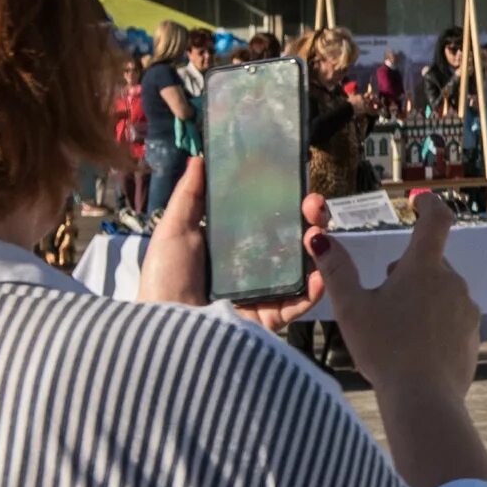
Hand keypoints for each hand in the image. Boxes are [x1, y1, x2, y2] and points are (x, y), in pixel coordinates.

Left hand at [136, 161, 327, 333]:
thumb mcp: (173, 231)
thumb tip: (199, 157)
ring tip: (317, 233)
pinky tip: (322, 270)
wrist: (166, 330)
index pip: (268, 219)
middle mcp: (253, 268)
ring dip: (317, 247)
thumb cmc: (165, 279)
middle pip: (293, 239)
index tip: (297, 183)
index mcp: (232, 246)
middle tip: (314, 203)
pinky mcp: (273, 317)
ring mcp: (266, 293)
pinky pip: (302, 301)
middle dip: (310, 218)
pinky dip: (318, 287)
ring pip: (304, 267)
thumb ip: (189, 196)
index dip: (286, 201)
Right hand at [311, 193, 485, 412]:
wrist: (424, 396)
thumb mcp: (351, 309)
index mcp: (424, 268)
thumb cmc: (384, 348)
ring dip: (421, 296)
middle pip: (432, 263)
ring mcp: (467, 308)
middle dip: (409, 270)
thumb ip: (337, 271)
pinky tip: (414, 346)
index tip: (420, 201)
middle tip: (383, 293)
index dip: (429, 205)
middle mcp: (452, 281)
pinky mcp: (473, 333)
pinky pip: (452, 317)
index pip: (436, 221)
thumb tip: (319, 237)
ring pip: (442, 290)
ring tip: (396, 325)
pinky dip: (435, 322)